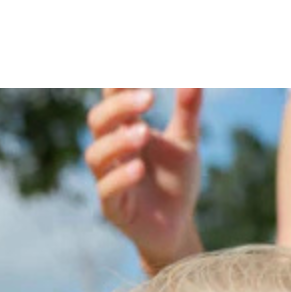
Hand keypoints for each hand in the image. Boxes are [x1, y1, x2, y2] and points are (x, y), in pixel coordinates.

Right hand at [85, 88, 204, 273]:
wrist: (178, 228)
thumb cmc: (176, 181)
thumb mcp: (186, 142)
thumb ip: (188, 111)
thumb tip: (194, 77)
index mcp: (125, 129)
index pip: (113, 97)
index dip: (118, 80)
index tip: (132, 63)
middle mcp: (112, 151)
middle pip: (98, 121)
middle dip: (119, 107)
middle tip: (149, 97)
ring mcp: (108, 179)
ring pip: (96, 155)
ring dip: (117, 141)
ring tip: (144, 133)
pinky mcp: (114, 208)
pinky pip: (107, 190)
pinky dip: (120, 176)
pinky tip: (140, 167)